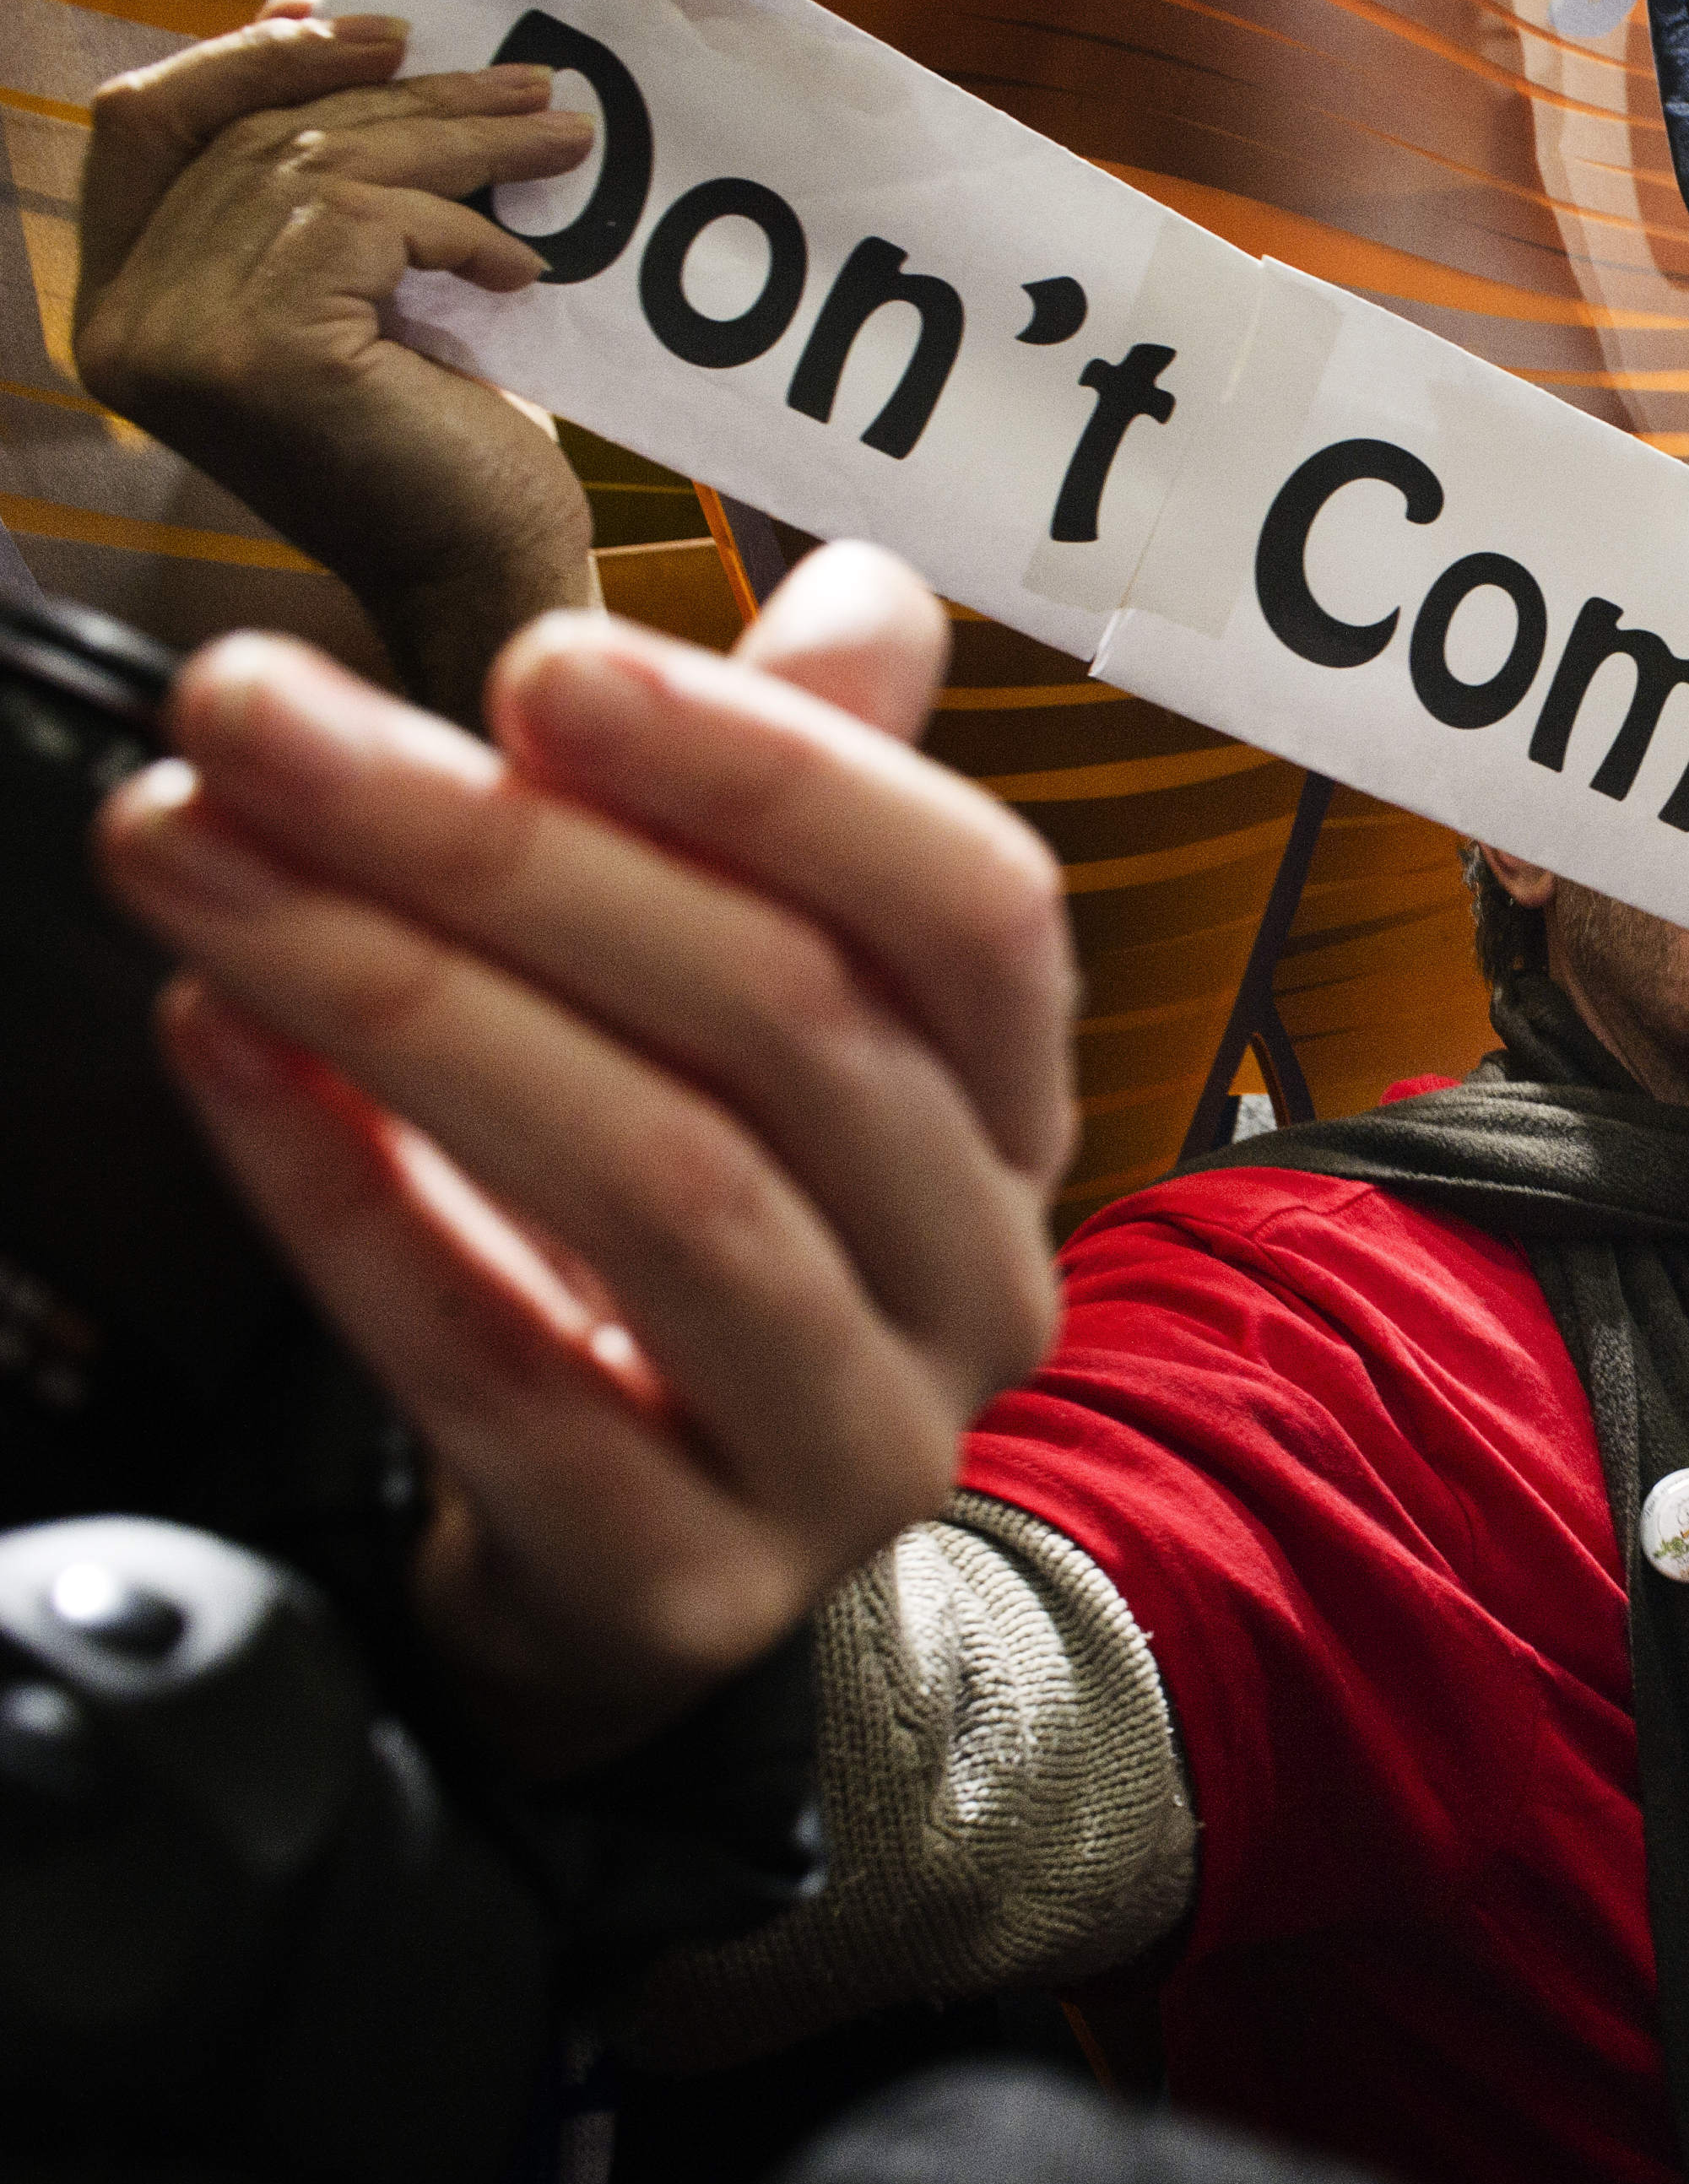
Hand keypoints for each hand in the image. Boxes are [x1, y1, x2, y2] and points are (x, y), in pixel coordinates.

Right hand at [74, 0, 599, 721]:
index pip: (144, 129)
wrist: (486, 589)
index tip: (353, 26)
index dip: (243, 58)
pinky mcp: (267, 350)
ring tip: (560, 141)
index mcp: (124, 310)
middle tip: (518, 80)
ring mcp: (184, 340)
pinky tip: (520, 272)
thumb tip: (339, 44)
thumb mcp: (361, 303)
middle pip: (251, 136)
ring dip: (459, 140)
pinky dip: (462, 228)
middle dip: (397, 92)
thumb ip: (320, 199)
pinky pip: (370, 221)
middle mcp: (127, 326)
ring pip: (321, 165)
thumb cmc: (441, 460)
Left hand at [93, 547, 1077, 1773]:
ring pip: (667, 1187)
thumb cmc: (671, 1229)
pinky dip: (348, 1200)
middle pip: (789, 1026)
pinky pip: (507, 1382)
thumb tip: (868, 596)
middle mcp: (974, 1281)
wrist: (616, 1552)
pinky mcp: (687, 1587)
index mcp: (1009, 1113)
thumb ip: (787, 816)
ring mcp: (853, 1451)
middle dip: (501, 846)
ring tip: (184, 853)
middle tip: (252, 717)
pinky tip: (216, 1042)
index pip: (971, 910)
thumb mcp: (743, 1011)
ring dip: (398, 992)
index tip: (541, 659)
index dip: (772, 772)